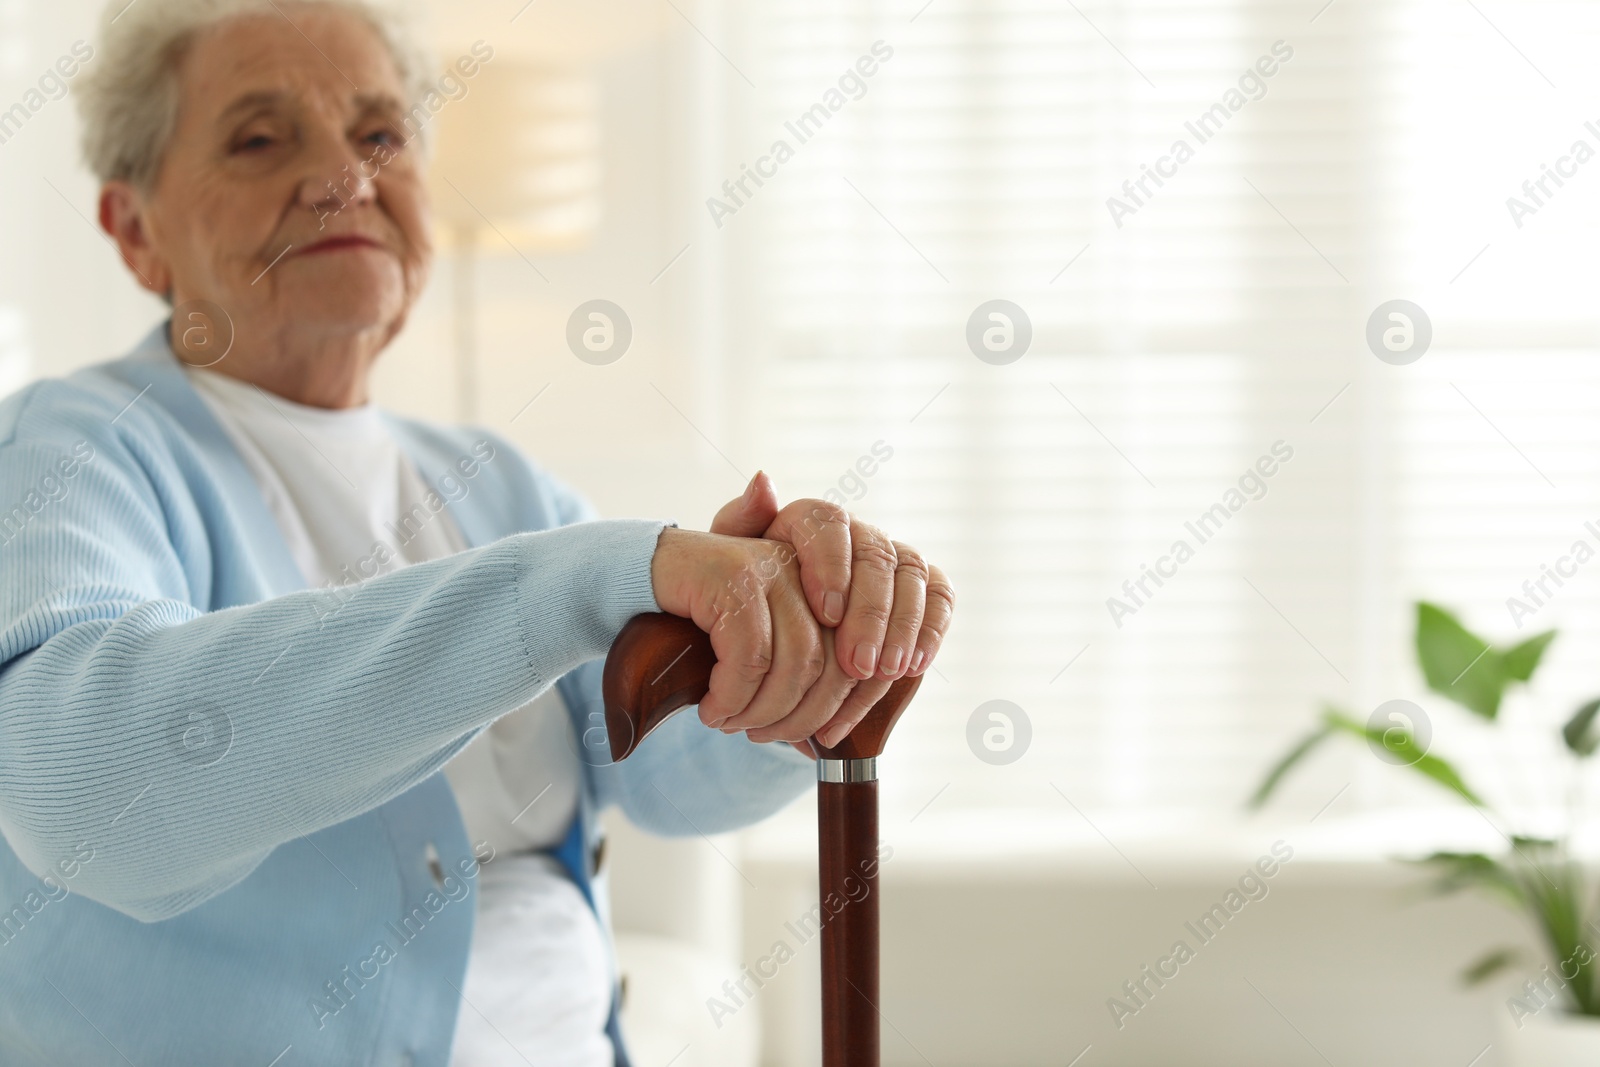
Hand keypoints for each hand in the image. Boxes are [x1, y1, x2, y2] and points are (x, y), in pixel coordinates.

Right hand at [650, 526, 866, 743]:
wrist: (635, 580)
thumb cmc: (699, 625)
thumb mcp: (757, 652)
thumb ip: (792, 685)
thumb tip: (822, 745)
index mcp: (822, 587)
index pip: (854, 657)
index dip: (840, 709)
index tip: (817, 741)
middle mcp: (804, 570)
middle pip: (827, 663)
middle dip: (798, 717)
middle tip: (762, 737)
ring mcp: (769, 568)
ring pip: (792, 661)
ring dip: (760, 711)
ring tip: (729, 723)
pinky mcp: (732, 574)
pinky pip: (748, 655)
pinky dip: (730, 696)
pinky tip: (710, 709)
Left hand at [708, 471, 954, 747]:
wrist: (772, 634)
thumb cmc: (746, 601)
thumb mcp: (728, 569)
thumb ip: (738, 524)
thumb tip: (764, 481)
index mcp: (809, 520)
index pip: (828, 522)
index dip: (831, 565)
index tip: (825, 614)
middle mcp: (855, 532)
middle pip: (875, 554)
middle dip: (870, 612)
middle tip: (857, 662)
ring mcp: (891, 556)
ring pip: (911, 572)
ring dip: (902, 626)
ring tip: (884, 671)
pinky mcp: (919, 585)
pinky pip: (939, 593)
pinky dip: (932, 628)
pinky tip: (914, 665)